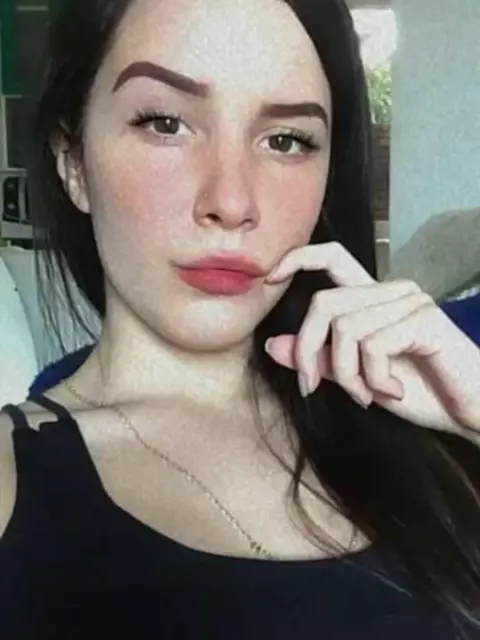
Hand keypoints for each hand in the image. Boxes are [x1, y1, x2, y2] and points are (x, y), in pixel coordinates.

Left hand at [263, 242, 479, 436]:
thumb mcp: (358, 379)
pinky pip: (373, 345)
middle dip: (307, 350)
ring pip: (344, 328)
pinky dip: (373, 378)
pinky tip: (393, 392)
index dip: (298, 259)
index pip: (333, 259)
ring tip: (368, 396)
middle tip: (311, 386)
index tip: (270, 277)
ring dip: (347, 375)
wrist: (472, 412)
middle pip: (323, 303)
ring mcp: (409, 302)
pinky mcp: (424, 319)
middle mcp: (391, 291)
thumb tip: (272, 345)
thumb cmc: (422, 391)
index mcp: (374, 299)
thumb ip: (321, 360)